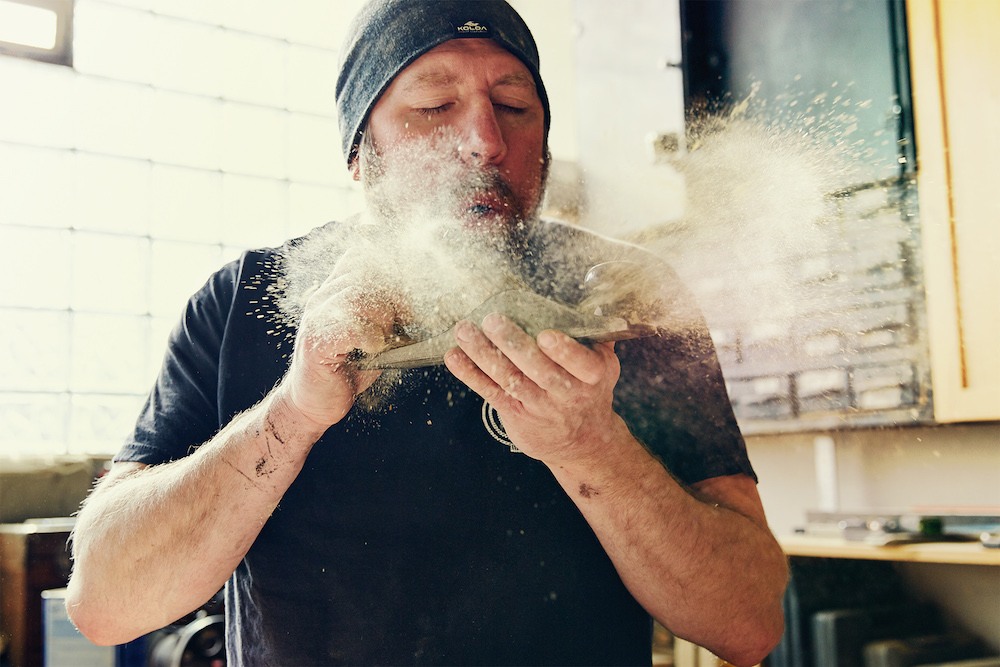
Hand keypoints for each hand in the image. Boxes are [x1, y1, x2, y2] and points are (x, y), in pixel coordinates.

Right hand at [281, 250, 397, 428]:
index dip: (390, 268)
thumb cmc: (347, 370)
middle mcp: (323, 298)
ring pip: (360, 297)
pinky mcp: (315, 342)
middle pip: (366, 275)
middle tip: (406, 319)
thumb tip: (426, 304)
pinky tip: (372, 350)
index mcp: (336, 291)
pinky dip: (371, 338)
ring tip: (385, 340)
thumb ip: (391, 316)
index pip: (360, 257)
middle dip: (394, 296)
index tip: (410, 290)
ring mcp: (316, 318)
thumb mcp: (375, 336)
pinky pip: (351, 327)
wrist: (314, 404)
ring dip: (383, 319)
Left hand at [443, 312, 626, 463]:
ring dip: (484, 354)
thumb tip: (594, 298)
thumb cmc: (588, 389)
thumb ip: (598, 335)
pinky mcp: (515, 412)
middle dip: (513, 344)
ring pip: (510, 378)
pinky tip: (454, 356)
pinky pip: (491, 391)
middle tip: (492, 320)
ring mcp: (539, 405)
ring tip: (464, 331)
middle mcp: (567, 393)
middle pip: (538, 369)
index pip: (581, 364)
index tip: (545, 335)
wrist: (581, 441)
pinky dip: (470, 374)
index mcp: (593, 376)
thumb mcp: (604, 366)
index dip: (564, 351)